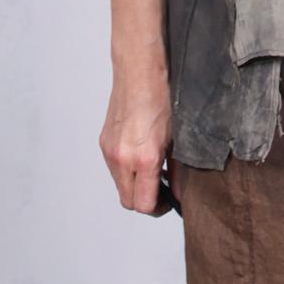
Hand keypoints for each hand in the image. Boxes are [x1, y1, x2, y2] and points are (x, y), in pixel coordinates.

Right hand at [100, 73, 179, 216]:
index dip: (157, 209)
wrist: (139, 74)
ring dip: (135, 186)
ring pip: (120, 186)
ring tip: (152, 172)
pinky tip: (140, 158)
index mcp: (144, 159)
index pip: (144, 205)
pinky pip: (114, 169)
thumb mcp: (178, 140)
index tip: (167, 203)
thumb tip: (179, 193)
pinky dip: (127, 171)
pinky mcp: (104, 143)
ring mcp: (110, 151)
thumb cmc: (161, 100)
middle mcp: (122, 158)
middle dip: (145, 202)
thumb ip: (178, 172)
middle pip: (128, 202)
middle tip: (161, 192)